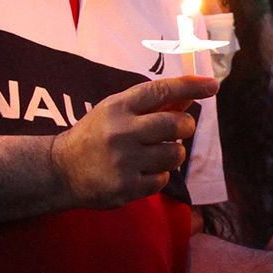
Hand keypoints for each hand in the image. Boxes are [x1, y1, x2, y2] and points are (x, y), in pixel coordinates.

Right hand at [49, 75, 217, 207]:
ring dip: (173, 154)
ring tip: (156, 153)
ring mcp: (123, 161)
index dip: (191, 85)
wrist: (60, 170)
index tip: (212, 85)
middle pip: (176, 124)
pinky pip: (163, 179)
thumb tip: (192, 93)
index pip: (162, 90)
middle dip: (186, 126)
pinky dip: (159, 175)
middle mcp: (121, 132)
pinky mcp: (125, 187)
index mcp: (118, 107)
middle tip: (180, 129)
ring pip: (175, 154)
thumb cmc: (96, 135)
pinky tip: (142, 171)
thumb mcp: (118, 111)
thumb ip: (154, 103)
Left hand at [263, 15, 272, 88]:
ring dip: (268, 31)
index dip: (271, 15)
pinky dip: (268, 39)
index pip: (266, 17)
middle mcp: (261, 33)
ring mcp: (260, 41)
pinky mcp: (261, 48)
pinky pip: (264, 40)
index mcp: (266, 28)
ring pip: (263, 32)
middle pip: (263, 24)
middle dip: (268, 22)